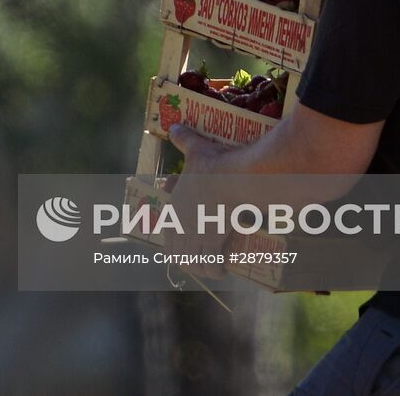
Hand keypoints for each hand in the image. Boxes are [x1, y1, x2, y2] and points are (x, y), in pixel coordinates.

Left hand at [162, 125, 240, 278]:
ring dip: (201, 268)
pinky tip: (222, 270)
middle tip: (197, 263)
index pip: (168, 234)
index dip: (173, 245)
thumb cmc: (213, 164)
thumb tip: (174, 127)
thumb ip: (184, 140)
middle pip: (178, 253)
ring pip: (193, 262)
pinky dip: (216, 270)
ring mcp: (195, 235)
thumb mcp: (196, 149)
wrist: (231, 179)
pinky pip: (211, 264)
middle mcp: (181, 225)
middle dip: (187, 260)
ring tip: (211, 270)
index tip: (180, 250)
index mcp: (174, 207)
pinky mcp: (213, 242)